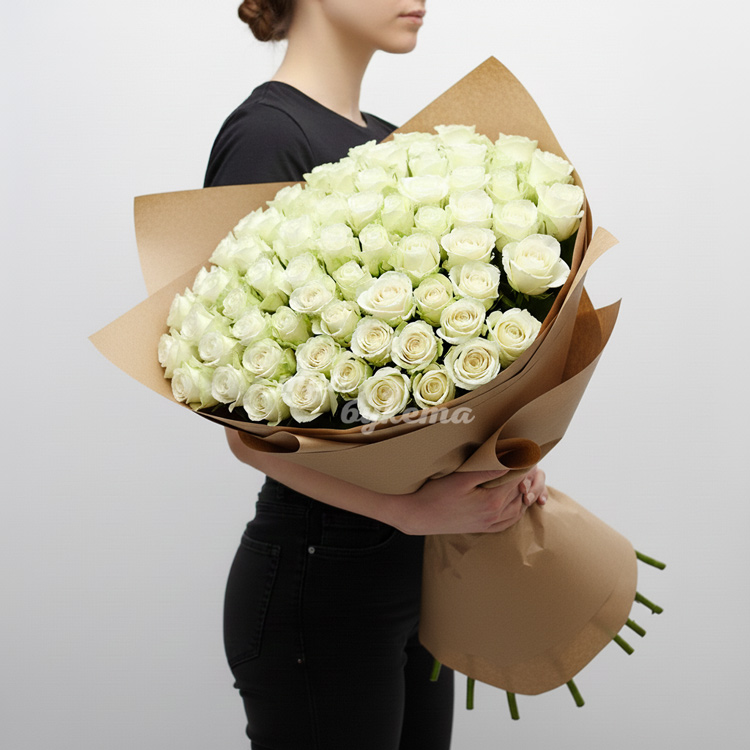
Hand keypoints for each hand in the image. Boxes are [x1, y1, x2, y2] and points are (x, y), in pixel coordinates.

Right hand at [393, 466, 545, 535]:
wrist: (418, 516)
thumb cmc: (435, 494)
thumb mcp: (460, 478)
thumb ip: (487, 470)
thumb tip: (510, 459)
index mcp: (492, 501)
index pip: (519, 478)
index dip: (525, 462)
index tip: (527, 448)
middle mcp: (495, 514)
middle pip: (521, 491)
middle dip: (527, 475)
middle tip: (527, 458)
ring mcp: (490, 524)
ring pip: (519, 508)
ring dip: (524, 492)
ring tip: (523, 476)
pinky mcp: (483, 528)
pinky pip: (509, 521)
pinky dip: (517, 510)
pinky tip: (516, 501)